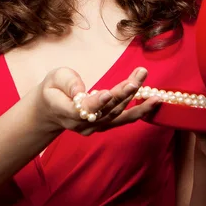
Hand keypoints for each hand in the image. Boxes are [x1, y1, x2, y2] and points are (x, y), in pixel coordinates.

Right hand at [36, 66, 161, 135]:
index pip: (82, 110)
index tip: (108, 93)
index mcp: (65, 111)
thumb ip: (68, 82)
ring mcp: (94, 128)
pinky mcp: (104, 125)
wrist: (51, 109)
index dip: (96, 103)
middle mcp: (81, 124)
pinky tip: (154, 101)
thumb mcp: (54, 78)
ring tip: (148, 83)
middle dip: (122, 93)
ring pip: (117, 113)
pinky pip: (123, 120)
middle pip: (105, 110)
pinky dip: (140, 112)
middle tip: (136, 79)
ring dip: (134, 97)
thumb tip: (80, 90)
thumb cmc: (53, 89)